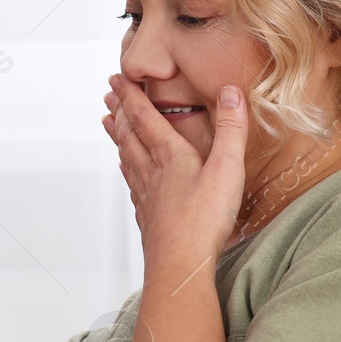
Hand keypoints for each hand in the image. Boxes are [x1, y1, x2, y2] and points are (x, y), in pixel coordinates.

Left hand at [101, 73, 247, 268]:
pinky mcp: (149, 216)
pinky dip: (127, 170)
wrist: (179, 265)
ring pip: (127, 158)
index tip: (118, 76)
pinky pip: (133, 184)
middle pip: (130, 135)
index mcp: (169, 156)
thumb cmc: (203, 221)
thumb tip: (232, 92)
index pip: (145, 117)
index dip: (131, 95)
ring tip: (108, 123)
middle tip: (108, 93)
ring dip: (118, 137)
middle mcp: (152, 172)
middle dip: (120, 111)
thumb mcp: (226, 169)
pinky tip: (128, 172)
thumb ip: (231, 131)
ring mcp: (147, 195)